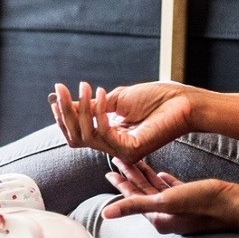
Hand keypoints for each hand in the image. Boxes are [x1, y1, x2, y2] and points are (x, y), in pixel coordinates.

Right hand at [51, 81, 195, 164]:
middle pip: (75, 137)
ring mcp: (122, 151)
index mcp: (110, 136)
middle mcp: (114, 147)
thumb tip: (65, 102)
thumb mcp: (116, 99)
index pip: (77, 134)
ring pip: (86, 135)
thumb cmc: (155, 98)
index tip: (56, 96)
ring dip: (81, 109)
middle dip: (65, 112)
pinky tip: (103, 95)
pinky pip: (103, 133)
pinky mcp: (130, 150)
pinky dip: (99, 112)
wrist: (182, 101)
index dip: (63, 117)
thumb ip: (91, 105)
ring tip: (85, 86)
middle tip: (60, 89)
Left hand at [101, 157, 238, 234]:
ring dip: (145, 175)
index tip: (109, 169)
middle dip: (130, 175)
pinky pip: (174, 189)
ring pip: (157, 189)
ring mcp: (181, 209)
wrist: (236, 205)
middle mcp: (167, 216)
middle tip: (117, 158)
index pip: (132, 197)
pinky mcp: (194, 200)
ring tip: (134, 161)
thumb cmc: (203, 203)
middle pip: (142, 192)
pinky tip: (160, 172)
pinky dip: (165, 181)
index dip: (120, 182)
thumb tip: (105, 215)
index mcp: (158, 218)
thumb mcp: (165, 202)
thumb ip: (134, 206)